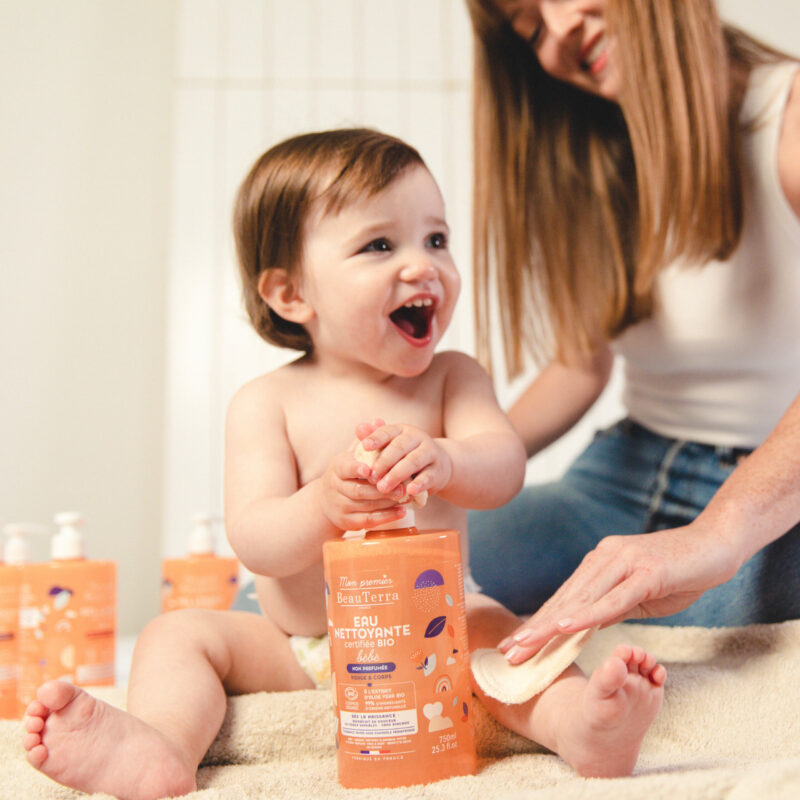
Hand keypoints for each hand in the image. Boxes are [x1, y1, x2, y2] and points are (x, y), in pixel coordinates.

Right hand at [317, 443, 407, 531]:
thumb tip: (376, 421)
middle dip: (381, 488)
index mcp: (336, 469)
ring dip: (387, 502)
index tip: (370, 470)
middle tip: (402, 485)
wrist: (328, 501)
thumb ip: (365, 439)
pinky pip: (368, 521)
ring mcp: (340, 507)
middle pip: (358, 490)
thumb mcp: (352, 454)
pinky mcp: (347, 523)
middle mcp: (335, 488)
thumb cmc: (348, 472)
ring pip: (365, 506)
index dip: (357, 469)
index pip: (345, 468)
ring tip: (406, 496)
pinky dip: (386, 517)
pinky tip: (402, 511)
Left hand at [356, 421, 453, 500]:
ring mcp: (430, 453)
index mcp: (402, 430)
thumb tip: (359, 427)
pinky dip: (419, 484)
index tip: (364, 446)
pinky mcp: (437, 470)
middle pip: (399, 447)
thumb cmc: (405, 455)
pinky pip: (428, 476)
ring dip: (397, 475)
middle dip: (384, 462)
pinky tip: (409, 491)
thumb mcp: (390, 445)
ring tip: (383, 488)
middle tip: (371, 476)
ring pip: (413, 461)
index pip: (388, 431)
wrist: (438, 465)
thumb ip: (374, 438)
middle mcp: (417, 437)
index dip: (376, 438)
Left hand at [499, 521, 739, 663]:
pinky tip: (564, 627)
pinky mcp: (647, 572)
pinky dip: (586, 614)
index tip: (515, 645)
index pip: (564, 599)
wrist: (717, 542)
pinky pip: (612, 599)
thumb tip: (586, 624)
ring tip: (525, 646)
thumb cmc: (681, 571)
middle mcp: (605, 557)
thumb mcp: (640, 593)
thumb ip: (613, 605)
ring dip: (549, 626)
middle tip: (508, 653)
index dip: (538, 623)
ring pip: (580, 600)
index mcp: (601, 563)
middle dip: (534, 629)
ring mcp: (624, 562)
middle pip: (564, 600)